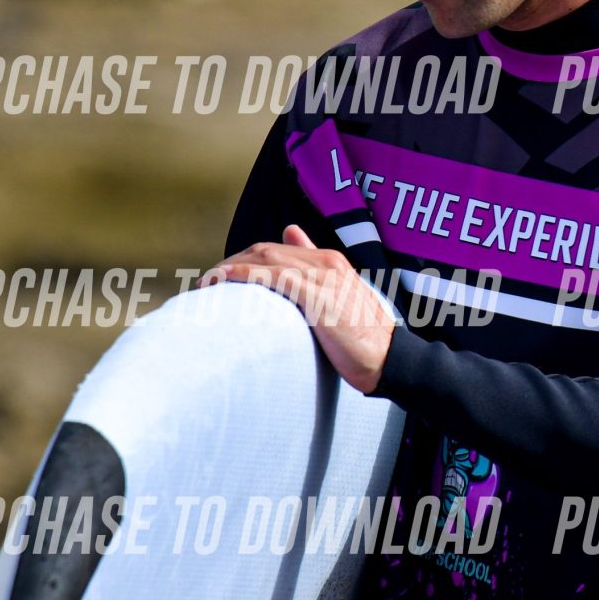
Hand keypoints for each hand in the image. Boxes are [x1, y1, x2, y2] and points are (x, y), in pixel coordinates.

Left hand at [199, 225, 394, 393]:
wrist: (392, 360)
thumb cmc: (365, 339)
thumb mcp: (342, 302)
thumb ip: (318, 279)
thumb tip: (293, 239)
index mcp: (331, 262)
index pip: (276, 250)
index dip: (244, 260)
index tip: (222, 278)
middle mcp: (327, 263)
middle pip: (265, 251)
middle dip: (231, 263)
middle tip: (207, 283)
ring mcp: (324, 278)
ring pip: (265, 260)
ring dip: (230, 268)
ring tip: (206, 284)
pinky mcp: (319, 297)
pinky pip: (273, 277)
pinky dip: (244, 275)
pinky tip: (223, 282)